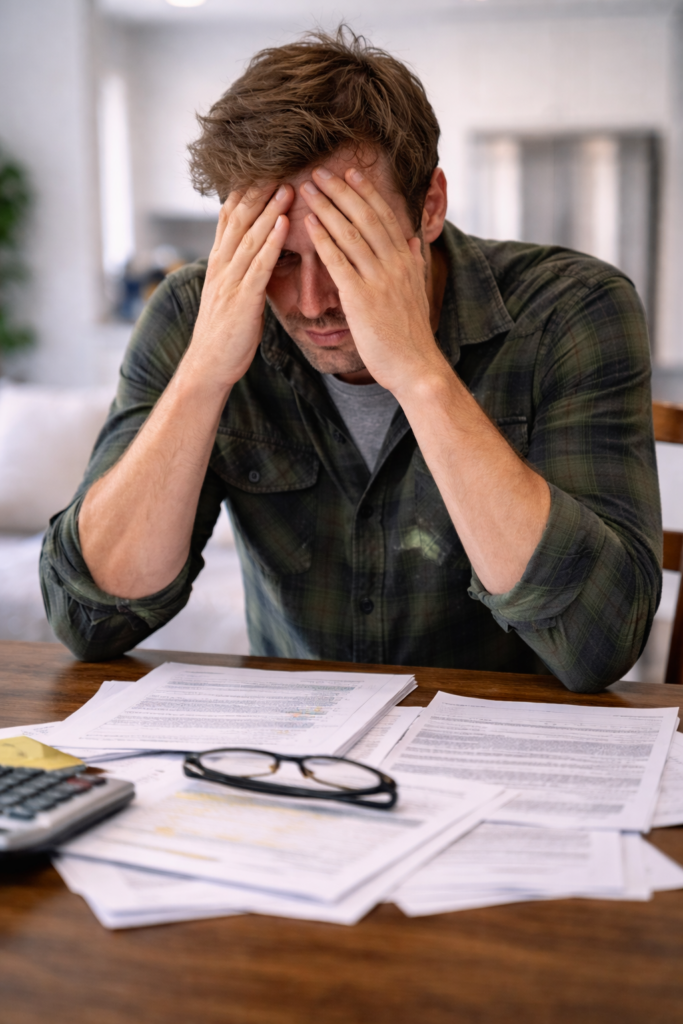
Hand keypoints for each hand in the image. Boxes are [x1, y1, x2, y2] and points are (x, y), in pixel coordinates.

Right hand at [183, 184, 293, 390]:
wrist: (208, 365)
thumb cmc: (224, 334)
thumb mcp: (231, 295)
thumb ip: (240, 272)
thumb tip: (256, 253)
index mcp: (218, 264)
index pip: (229, 219)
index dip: (245, 193)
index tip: (262, 170)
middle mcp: (221, 267)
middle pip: (238, 219)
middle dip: (258, 192)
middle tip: (278, 166)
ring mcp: (230, 282)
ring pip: (249, 237)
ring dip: (269, 210)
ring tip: (287, 186)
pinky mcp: (242, 300)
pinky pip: (259, 265)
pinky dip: (271, 242)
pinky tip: (283, 224)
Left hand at [300, 167, 444, 394]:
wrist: (415, 365)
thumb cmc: (411, 334)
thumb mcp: (417, 292)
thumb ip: (413, 263)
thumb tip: (413, 240)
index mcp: (406, 260)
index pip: (386, 216)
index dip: (367, 192)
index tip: (351, 172)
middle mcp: (395, 264)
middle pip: (366, 217)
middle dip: (342, 191)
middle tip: (320, 171)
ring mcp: (379, 280)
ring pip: (351, 234)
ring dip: (328, 208)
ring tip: (308, 189)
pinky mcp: (361, 298)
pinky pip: (340, 263)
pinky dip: (324, 240)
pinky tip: (309, 224)